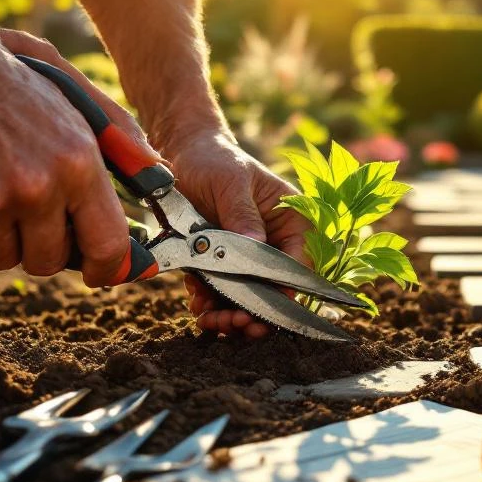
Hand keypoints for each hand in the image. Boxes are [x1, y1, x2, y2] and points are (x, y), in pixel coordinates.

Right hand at [0, 17, 147, 285]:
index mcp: (78, 163)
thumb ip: (119, 135)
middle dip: (42, 247)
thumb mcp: (74, 94)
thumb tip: (156, 175)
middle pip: (49, 261)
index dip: (106, 268)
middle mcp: (38, 187)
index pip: (107, 244)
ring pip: (2, 259)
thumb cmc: (7, 77)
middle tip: (29, 217)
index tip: (99, 274)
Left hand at [164, 134, 308, 336]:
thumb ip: (242, 215)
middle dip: (255, 311)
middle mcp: (277, 244)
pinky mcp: (224, 266)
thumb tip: (255, 247)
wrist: (183, 157)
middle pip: (276, 289)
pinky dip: (211, 306)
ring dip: (231, 315)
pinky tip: (200, 309)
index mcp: (293, 221)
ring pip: (249, 297)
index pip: (299, 264)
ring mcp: (250, 258)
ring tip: (211, 321)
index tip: (263, 309)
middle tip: (235, 324)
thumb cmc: (215, 160)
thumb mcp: (231, 182)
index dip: (283, 291)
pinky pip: (223, 294)